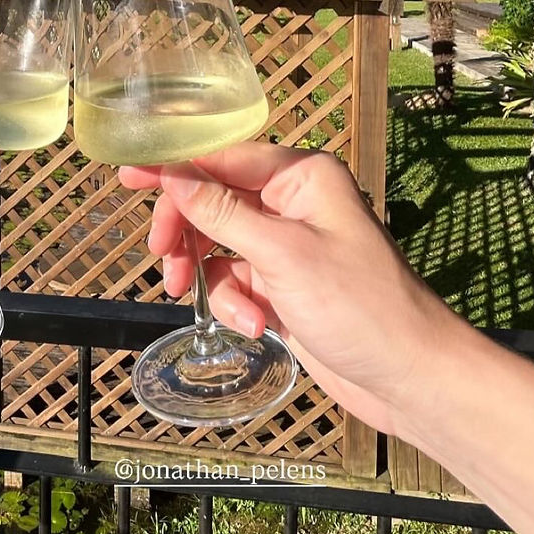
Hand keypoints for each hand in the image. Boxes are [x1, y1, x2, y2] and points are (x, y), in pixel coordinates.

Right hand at [119, 143, 460, 436]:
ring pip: (220, 245)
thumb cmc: (358, 306)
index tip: (126, 175)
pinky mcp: (286, 286)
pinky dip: (236, 303)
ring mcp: (290, 246)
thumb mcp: (282, 256)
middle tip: (164, 258)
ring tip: (197, 298)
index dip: (173, 166)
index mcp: (302, 177)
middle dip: (187, 231)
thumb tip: (172, 174)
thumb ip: (222, 213)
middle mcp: (294, 203)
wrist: (407, 375)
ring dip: (210, 275)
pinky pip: (238, 282)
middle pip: (215, 200)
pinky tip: (256, 326)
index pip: (223, 157)